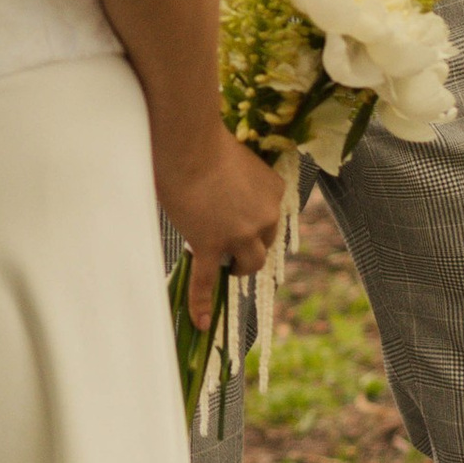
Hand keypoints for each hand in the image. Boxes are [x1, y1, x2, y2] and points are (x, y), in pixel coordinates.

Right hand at [159, 128, 285, 332]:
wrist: (188, 143)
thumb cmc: (205, 140)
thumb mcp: (236, 160)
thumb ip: (235, 182)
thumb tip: (217, 192)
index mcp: (274, 191)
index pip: (270, 215)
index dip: (252, 219)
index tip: (236, 215)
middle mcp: (266, 215)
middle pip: (264, 243)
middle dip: (248, 244)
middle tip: (226, 237)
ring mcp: (239, 234)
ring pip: (248, 263)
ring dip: (237, 265)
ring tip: (221, 264)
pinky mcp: (212, 245)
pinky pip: (208, 280)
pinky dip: (204, 302)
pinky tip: (201, 321)